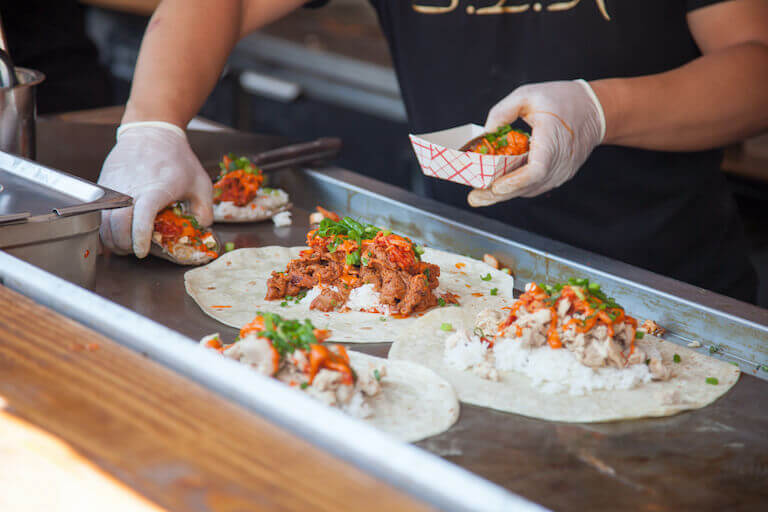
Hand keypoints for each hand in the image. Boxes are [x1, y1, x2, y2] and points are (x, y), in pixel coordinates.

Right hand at [97, 122, 212, 257]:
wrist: (151, 132)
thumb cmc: (177, 159)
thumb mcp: (201, 183)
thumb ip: (204, 210)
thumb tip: (201, 230)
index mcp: (155, 190)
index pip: (141, 218)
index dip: (139, 238)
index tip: (142, 251)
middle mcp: (130, 189)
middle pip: (117, 225)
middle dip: (124, 244)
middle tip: (134, 251)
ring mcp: (114, 187)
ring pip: (103, 221)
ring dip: (112, 238)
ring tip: (125, 244)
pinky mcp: (104, 185)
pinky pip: (99, 212)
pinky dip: (105, 226)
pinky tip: (116, 231)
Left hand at [468, 80, 604, 206]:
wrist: (595, 110)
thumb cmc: (563, 100)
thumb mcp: (528, 95)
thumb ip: (503, 111)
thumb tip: (485, 132)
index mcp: (553, 140)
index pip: (536, 170)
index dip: (515, 182)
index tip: (496, 187)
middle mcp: (560, 161)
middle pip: (527, 186)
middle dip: (498, 195)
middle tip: (475, 198)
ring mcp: (561, 172)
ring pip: (530, 190)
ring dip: (505, 194)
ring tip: (480, 194)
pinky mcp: (559, 176)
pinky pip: (535, 186)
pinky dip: (517, 188)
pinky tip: (499, 186)